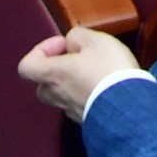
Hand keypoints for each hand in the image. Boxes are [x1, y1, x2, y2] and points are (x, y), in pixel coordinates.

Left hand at [19, 28, 143, 120]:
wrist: (130, 106)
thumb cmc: (108, 69)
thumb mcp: (95, 39)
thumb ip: (77, 36)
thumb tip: (71, 43)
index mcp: (53, 73)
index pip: (26, 66)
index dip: (40, 50)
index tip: (63, 44)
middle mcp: (57, 94)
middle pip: (42, 84)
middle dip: (56, 70)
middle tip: (76, 60)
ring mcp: (71, 110)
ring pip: (60, 96)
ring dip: (71, 83)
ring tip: (93, 72)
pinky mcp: (86, 120)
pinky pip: (78, 105)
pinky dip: (85, 95)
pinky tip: (102, 87)